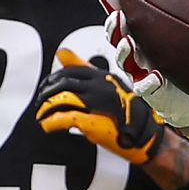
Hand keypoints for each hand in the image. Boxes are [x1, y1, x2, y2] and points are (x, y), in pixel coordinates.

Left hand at [35, 53, 171, 165]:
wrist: (148, 137)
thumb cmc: (130, 113)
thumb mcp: (110, 85)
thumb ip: (84, 68)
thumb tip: (61, 52)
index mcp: (103, 77)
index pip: (70, 71)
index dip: (53, 79)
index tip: (46, 88)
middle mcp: (99, 87)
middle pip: (62, 84)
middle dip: (46, 93)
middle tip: (40, 102)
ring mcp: (96, 103)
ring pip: (60, 99)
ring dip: (46, 108)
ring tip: (42, 115)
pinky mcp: (92, 121)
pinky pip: (63, 118)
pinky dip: (51, 122)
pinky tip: (47, 126)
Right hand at [95, 0, 188, 130]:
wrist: (185, 96)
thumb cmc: (168, 61)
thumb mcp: (157, 36)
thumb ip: (142, 12)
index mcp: (133, 41)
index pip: (115, 27)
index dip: (112, 17)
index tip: (112, 3)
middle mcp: (133, 57)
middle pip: (117, 41)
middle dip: (115, 30)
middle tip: (119, 17)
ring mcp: (140, 74)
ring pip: (126, 63)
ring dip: (125, 52)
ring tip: (128, 42)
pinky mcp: (151, 92)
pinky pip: (146, 88)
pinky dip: (149, 82)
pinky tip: (155, 76)